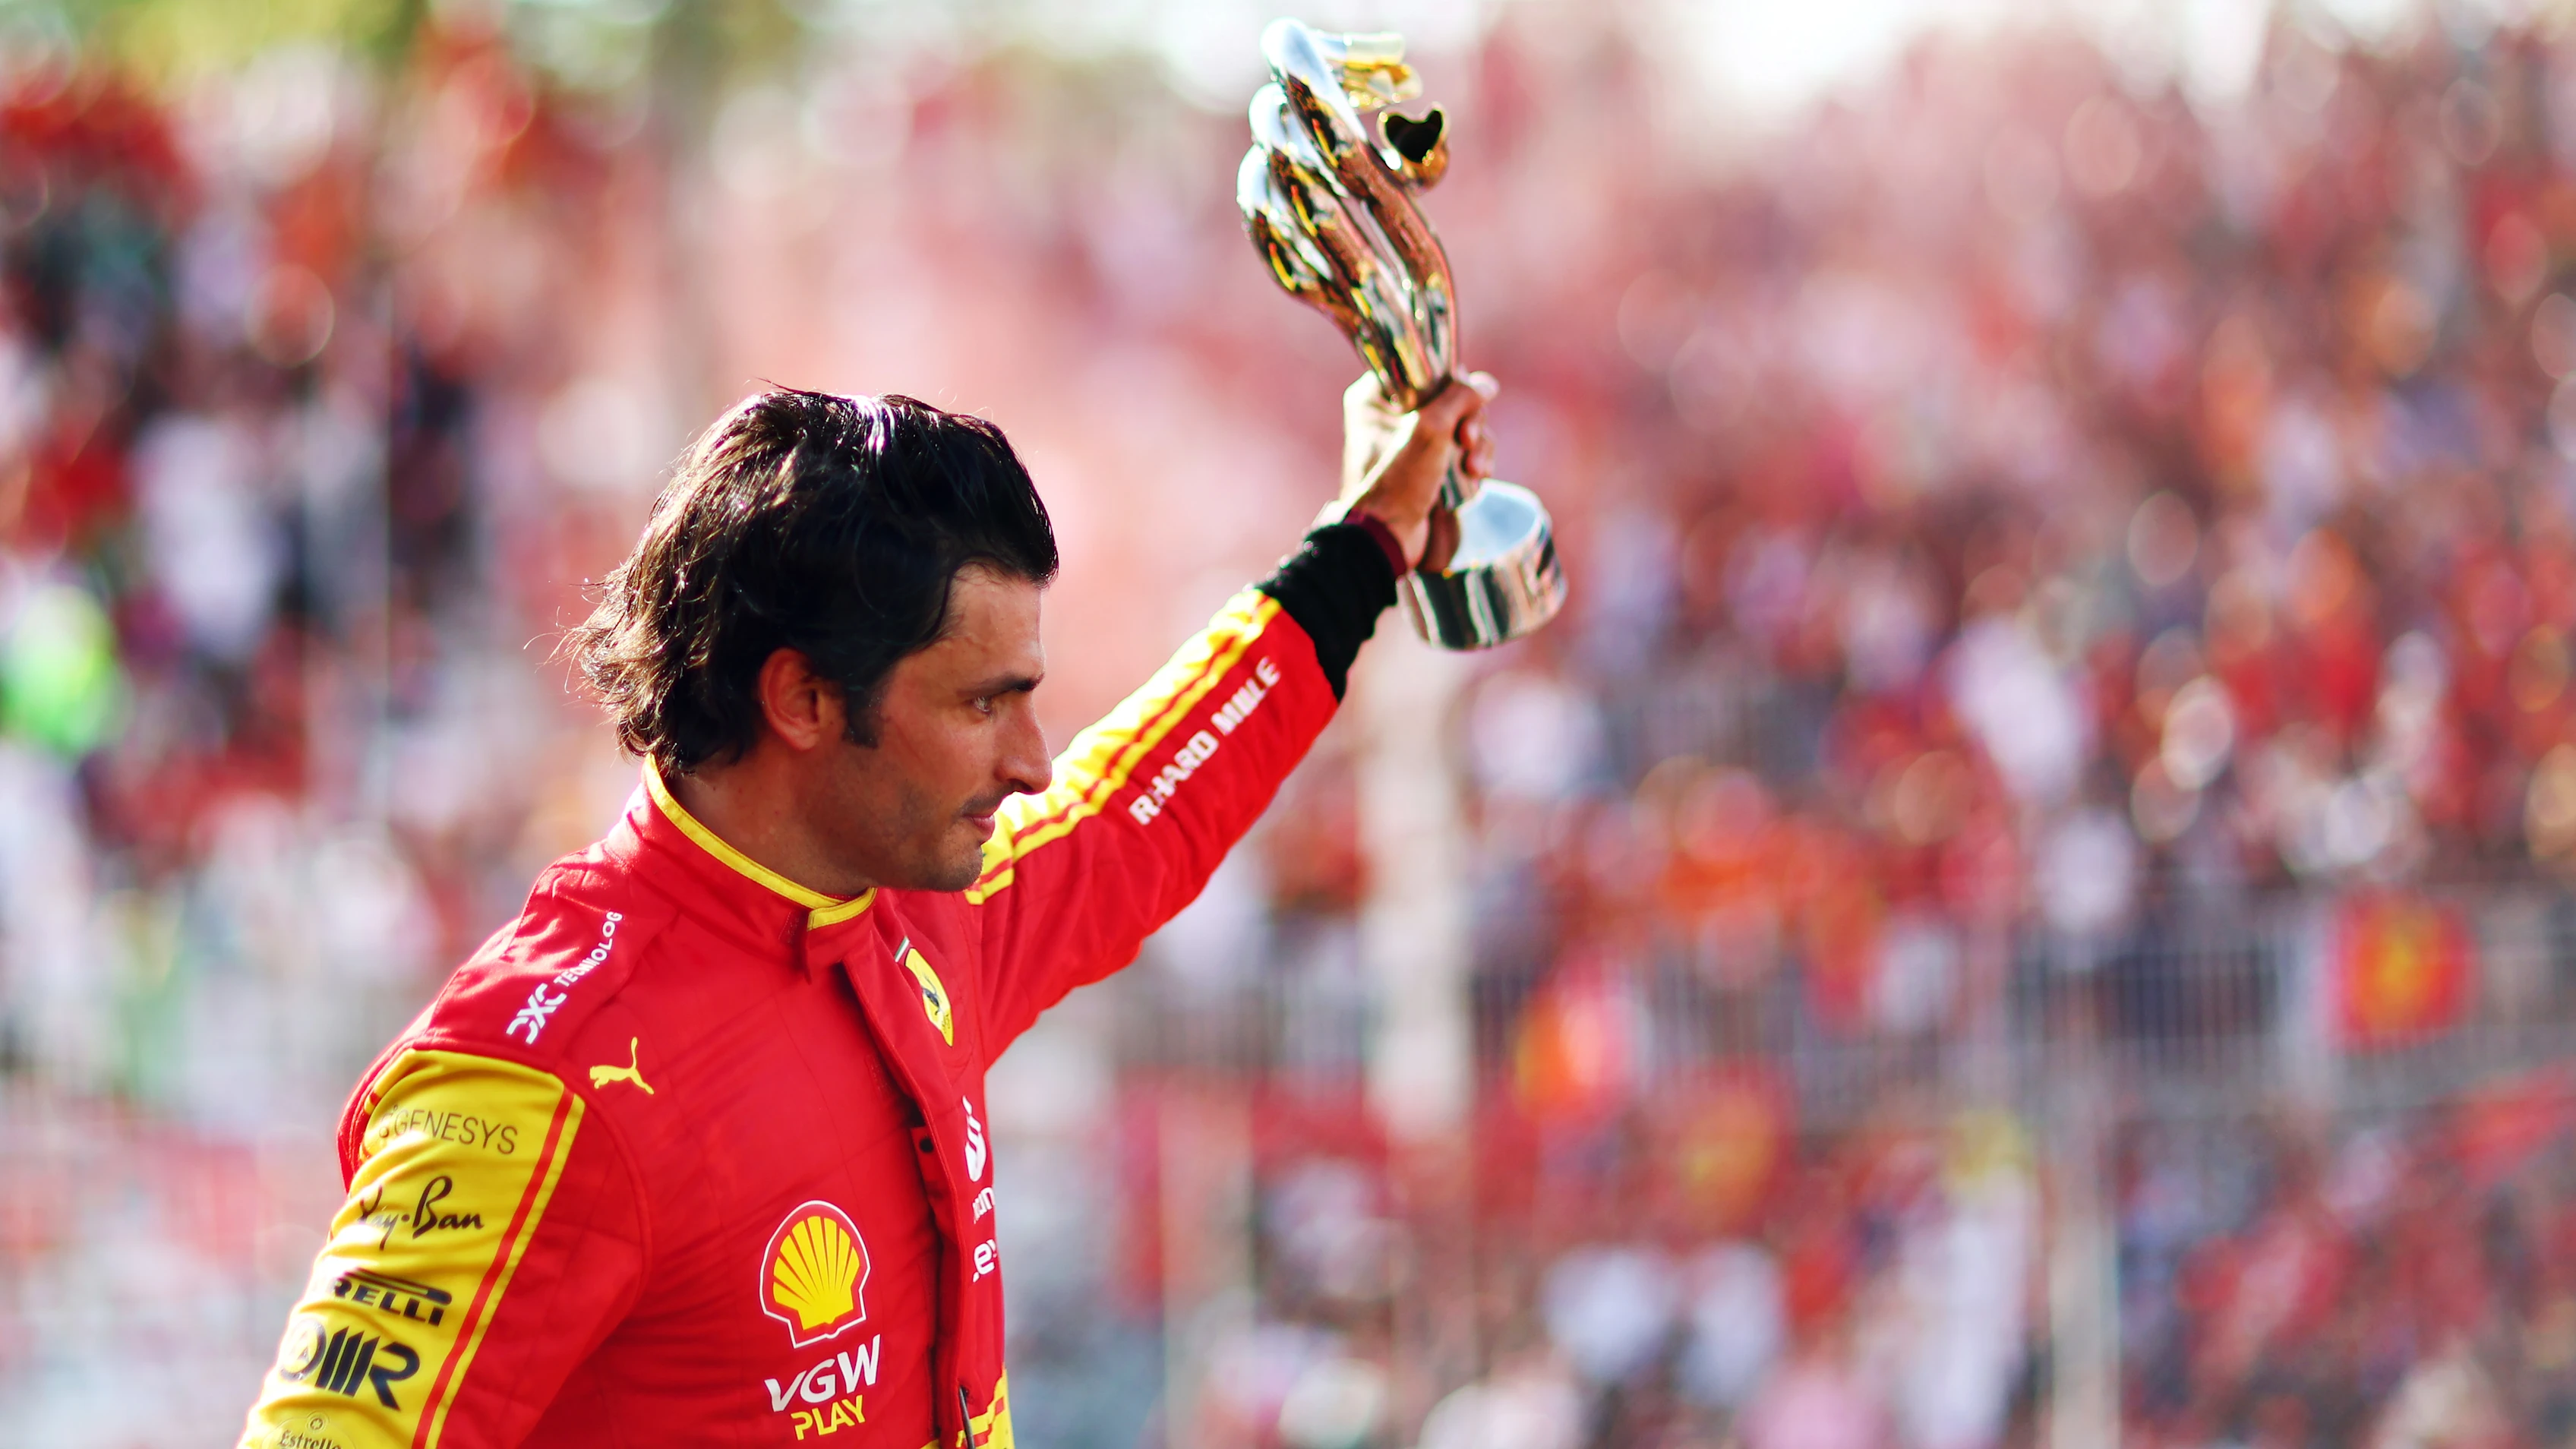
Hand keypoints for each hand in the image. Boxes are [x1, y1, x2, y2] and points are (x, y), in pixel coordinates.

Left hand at [1340, 370, 1497, 570]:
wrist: (1389, 538)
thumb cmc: (1398, 482)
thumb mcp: (1431, 429)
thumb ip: (1460, 397)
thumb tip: (1486, 385)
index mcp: (1376, 397)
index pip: (1428, 369)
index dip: (1454, 386)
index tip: (1462, 408)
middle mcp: (1392, 415)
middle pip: (1453, 398)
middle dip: (1470, 422)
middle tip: (1466, 443)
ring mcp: (1414, 443)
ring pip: (1464, 426)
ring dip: (1477, 447)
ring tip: (1472, 470)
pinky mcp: (1431, 467)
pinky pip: (1464, 453)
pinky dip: (1473, 464)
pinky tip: (1472, 480)